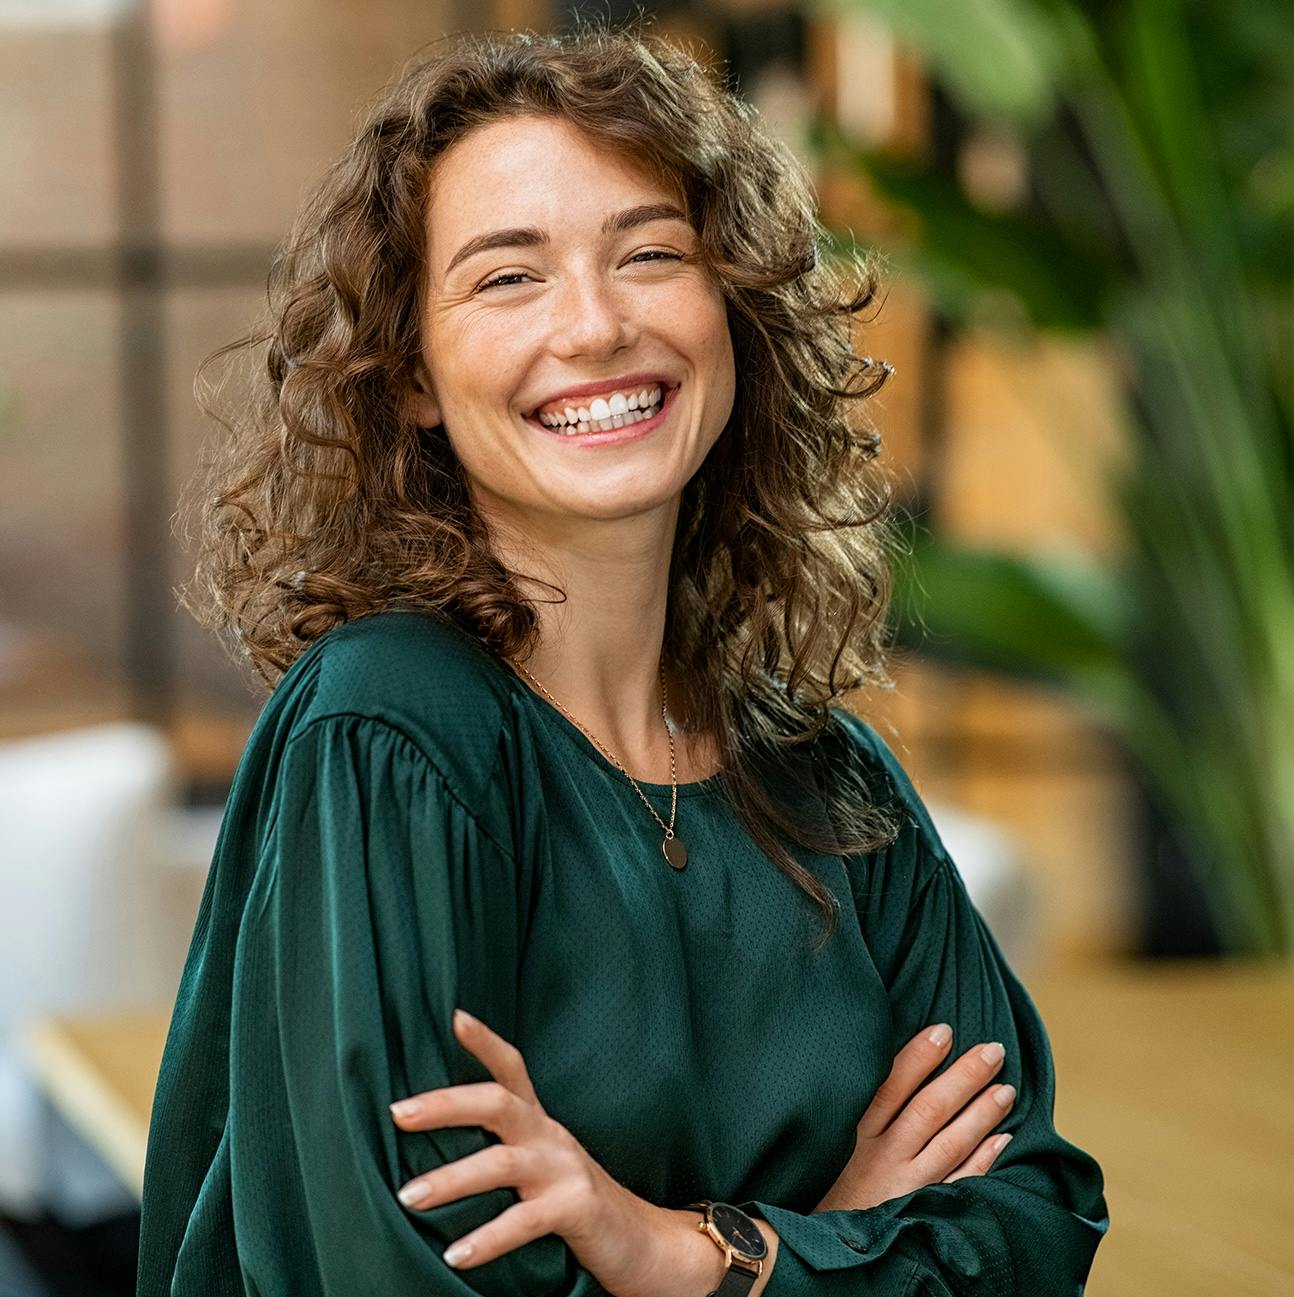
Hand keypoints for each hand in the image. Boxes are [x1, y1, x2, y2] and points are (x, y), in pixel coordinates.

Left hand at [388, 1008, 677, 1295]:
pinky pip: (525, 1220)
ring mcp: (566, 1169)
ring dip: (451, 1179)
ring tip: (408, 1196)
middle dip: (445, 1104)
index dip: (485, 1042)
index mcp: (539, 1124)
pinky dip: (487, 1238)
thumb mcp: (540, 1167)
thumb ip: (502, 1151)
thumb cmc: (575, 1204)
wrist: (643, 1242)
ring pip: (503, 1163)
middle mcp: (551, 1137)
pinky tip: (455, 1255)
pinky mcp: (577, 1207)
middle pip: (497, 1103)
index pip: (512, 1069)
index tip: (454, 1016)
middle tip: (398, 1113)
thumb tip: (431, 1154)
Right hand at [814, 1024, 1014, 1211]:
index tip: (945, 1030)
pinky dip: (982, 1161)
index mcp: (854, 1132)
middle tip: (994, 1051)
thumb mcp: (826, 1141)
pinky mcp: (920, 1211)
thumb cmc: (824, 1184)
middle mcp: (882, 1156)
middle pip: (929, 1108)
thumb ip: (852, 1110)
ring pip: (950, 1143)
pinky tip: (1002, 1140)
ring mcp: (905, 1186)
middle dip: (965, 1077)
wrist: (822, 1248)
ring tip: (1007, 1090)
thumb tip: (877, 1064)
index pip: (892, 1085)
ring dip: (981, 1114)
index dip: (920, 1056)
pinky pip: (959, 1184)